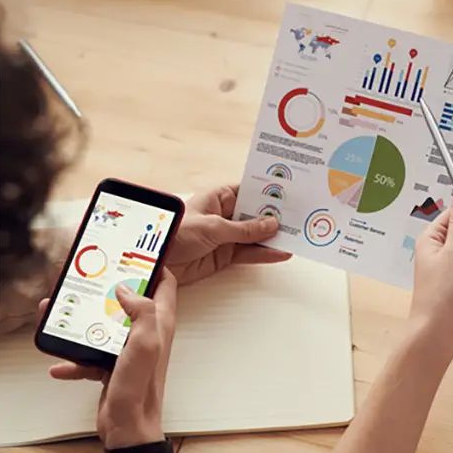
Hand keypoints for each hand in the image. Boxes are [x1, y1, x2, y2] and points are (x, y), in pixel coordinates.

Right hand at [40, 270, 177, 448]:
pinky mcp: (111, 365)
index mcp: (159, 322)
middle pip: (128, 300)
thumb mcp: (146, 343)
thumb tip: (126, 288)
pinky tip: (61, 363)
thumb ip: (142, 311)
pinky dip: (74, 359)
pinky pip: (89, 355)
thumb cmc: (142, 387)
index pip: (165, 283)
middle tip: (87, 280)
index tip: (132, 255)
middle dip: (107, 290)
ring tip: (61, 316)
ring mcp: (128, 349)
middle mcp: (146, 332)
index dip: (153, 266)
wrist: (128, 426)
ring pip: (103, 325)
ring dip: (82, 322)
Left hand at [167, 185, 290, 284]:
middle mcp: (223, 215)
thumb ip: (244, 229)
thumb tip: (269, 224)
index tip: (287, 194)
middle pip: (255, 215)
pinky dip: (265, 254)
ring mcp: (225, 236)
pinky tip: (280, 253)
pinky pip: (250, 253)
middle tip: (297, 217)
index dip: (266, 193)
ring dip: (273, 237)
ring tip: (295, 236)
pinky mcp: (224, 256)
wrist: (155, 260)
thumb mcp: (213, 227)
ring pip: (255, 235)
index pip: (248, 191)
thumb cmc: (174, 233)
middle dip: (274, 216)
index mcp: (217, 198)